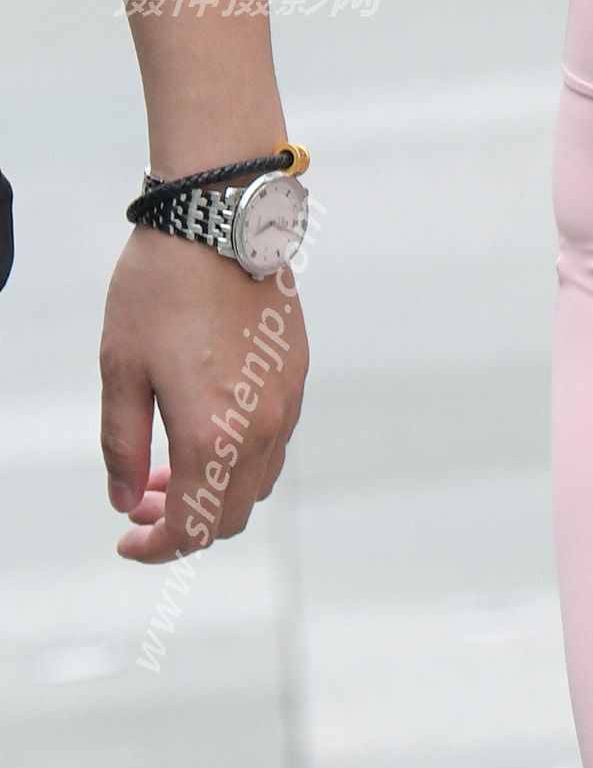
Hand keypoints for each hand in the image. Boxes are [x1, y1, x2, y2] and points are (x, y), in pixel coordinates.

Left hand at [100, 226, 307, 561]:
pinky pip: (277, 440)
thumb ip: (123, 447)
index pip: (191, 528)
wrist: (217, 221)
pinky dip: (242, 455)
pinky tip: (208, 424)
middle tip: (142, 499)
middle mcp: (262, 426)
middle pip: (231, 516)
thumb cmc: (160, 291)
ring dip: (216, 491)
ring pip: (259, 481)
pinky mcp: (297, 372)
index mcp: (213, 435)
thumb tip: (127, 499)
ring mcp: (287, 399)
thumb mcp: (120, 372)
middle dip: (184, 523)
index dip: (156, 546)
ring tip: (171, 464)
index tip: (128, 538)